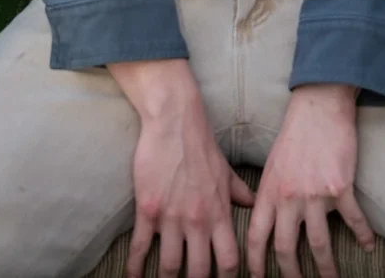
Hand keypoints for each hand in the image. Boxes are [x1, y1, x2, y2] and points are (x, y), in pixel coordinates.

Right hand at [110, 59, 255, 277]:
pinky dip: (134, 266)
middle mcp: (198, 221)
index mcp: (220, 213)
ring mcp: (172, 217)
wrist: (175, 122)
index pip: (229, 260)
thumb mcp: (226, 171)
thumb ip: (239, 191)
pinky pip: (140, 247)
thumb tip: (252, 203)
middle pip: (199, 271)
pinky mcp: (148, 210)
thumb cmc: (201, 145)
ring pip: (169, 265)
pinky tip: (132, 277)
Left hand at [246, 84, 375, 277]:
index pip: (256, 236)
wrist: (319, 108)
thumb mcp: (271, 165)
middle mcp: (289, 197)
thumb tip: (258, 213)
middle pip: (286, 248)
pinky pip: (353, 220)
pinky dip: (362, 235)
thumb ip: (266, 193)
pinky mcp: (341, 187)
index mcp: (269, 192)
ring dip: (326, 267)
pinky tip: (368, 246)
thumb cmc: (294, 134)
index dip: (255, 262)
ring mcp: (316, 194)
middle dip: (291, 274)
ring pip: (319, 243)